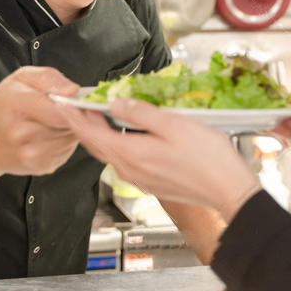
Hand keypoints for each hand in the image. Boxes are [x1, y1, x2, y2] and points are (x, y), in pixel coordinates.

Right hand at [0, 67, 82, 175]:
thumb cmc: (5, 105)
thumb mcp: (22, 78)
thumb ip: (48, 78)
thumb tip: (73, 90)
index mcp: (16, 105)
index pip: (59, 110)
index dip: (73, 104)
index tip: (73, 99)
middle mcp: (21, 134)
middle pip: (68, 123)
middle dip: (71, 114)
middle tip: (58, 108)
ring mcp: (31, 154)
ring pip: (71, 136)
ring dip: (68, 128)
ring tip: (50, 121)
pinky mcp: (42, 167)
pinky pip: (68, 149)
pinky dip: (64, 141)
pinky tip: (48, 135)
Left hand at [66, 99, 259, 221]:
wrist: (227, 189)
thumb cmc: (207, 157)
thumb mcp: (174, 124)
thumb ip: (142, 113)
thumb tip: (117, 103)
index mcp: (131, 153)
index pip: (90, 133)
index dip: (73, 116)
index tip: (63, 101)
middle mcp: (130, 170)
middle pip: (95, 145)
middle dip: (82, 124)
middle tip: (77, 104)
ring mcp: (140, 179)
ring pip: (109, 153)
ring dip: (99, 134)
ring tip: (98, 115)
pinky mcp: (150, 183)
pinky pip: (123, 161)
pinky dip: (115, 144)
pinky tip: (124, 134)